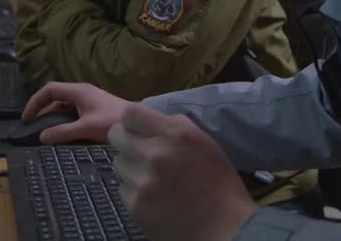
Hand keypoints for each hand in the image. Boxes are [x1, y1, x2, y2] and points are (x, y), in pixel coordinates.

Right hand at [21, 81, 130, 144]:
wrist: (139, 125)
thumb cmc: (115, 122)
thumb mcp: (86, 128)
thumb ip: (63, 132)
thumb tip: (41, 137)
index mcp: (79, 91)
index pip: (49, 89)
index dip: (35, 102)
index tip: (26, 118)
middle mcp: (82, 93)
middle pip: (55, 98)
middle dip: (42, 111)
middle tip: (32, 128)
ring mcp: (89, 101)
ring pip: (64, 107)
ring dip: (53, 118)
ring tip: (44, 133)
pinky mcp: (94, 110)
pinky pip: (73, 113)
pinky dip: (64, 122)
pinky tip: (62, 135)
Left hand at [110, 103, 255, 240]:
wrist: (224, 227)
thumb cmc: (218, 182)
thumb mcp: (204, 142)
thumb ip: (175, 126)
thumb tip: (150, 120)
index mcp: (175, 134)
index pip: (130, 113)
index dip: (133, 121)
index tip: (138, 128)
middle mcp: (155, 154)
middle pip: (116, 135)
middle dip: (127, 141)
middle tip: (140, 152)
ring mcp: (142, 181)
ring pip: (117, 163)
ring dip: (130, 167)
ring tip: (151, 177)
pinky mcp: (135, 205)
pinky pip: (122, 187)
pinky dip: (133, 190)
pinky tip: (153, 196)